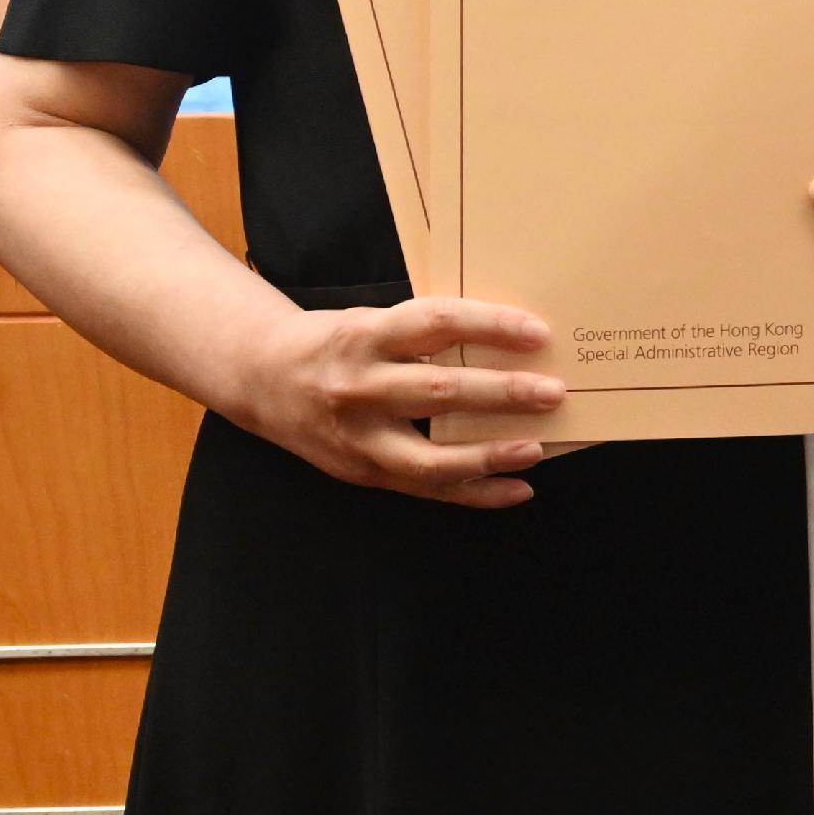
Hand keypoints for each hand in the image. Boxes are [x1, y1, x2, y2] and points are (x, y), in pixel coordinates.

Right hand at [218, 295, 564, 508]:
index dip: (488, 326)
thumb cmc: (336, 343)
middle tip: (553, 392)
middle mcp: (356, 387)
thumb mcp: (372, 321)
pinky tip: (517, 489)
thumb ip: (426, 332)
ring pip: (428, 456)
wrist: (260, 379)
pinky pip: (423, 489)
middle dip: (500, 394)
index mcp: (364, 335)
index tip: (537, 332)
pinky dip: (474, 493)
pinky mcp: (359, 472)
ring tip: (537, 449)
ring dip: (488, 455)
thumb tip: (514, 341)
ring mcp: (356, 437)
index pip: (434, 324)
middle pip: (437, 392)